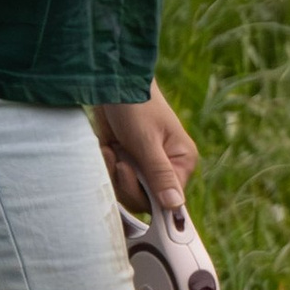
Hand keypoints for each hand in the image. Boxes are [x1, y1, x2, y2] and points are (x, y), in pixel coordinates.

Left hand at [95, 85, 197, 217]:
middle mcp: (167, 167)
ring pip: (127, 191)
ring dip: (114, 172)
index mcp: (182, 162)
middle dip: (126, 182)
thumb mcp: (147, 142)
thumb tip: (176, 206)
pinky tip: (107, 147)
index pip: (168, 199)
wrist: (113, 83)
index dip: (146, 194)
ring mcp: (145, 165)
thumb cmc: (137, 106)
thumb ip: (160, 175)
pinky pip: (115, 180)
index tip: (127, 172)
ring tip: (112, 149)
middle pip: (145, 199)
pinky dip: (107, 165)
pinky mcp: (127, 161)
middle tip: (120, 158)